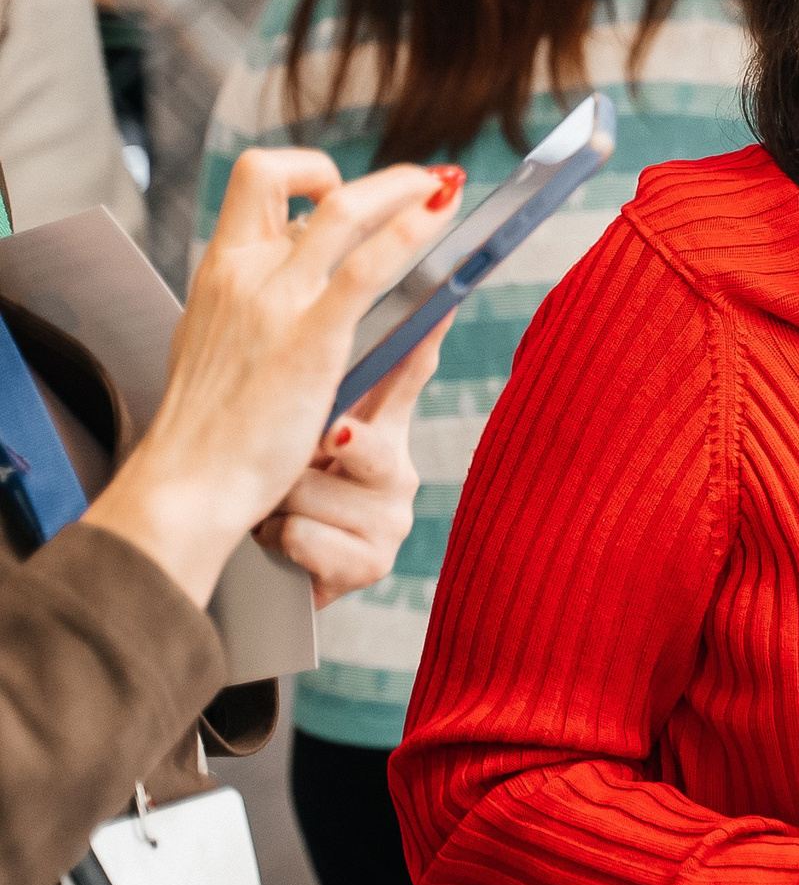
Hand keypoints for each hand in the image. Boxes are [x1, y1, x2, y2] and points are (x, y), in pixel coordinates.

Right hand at [84, 150, 459, 604]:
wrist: (187, 482)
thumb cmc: (207, 426)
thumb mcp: (216, 343)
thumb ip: (251, 304)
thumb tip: (295, 277)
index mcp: (219, 269)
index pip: (256, 179)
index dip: (306, 169)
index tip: (344, 190)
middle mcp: (243, 273)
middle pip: (293, 177)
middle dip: (365, 175)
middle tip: (419, 183)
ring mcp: (275, 303)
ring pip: (344, 211)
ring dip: (402, 188)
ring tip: (446, 187)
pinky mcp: (311, 341)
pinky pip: (368, 268)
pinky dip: (410, 233)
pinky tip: (442, 220)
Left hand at [252, 317, 448, 606]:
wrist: (272, 581)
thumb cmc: (281, 503)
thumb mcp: (297, 441)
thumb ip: (320, 392)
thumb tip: (323, 319)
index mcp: (382, 431)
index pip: (408, 375)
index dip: (424, 338)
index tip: (440, 303)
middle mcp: (397, 472)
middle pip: (365, 442)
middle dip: (329, 446)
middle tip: (328, 442)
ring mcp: (390, 519)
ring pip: (312, 489)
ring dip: (277, 503)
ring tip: (274, 509)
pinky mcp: (372, 565)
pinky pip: (306, 535)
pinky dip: (280, 540)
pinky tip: (281, 542)